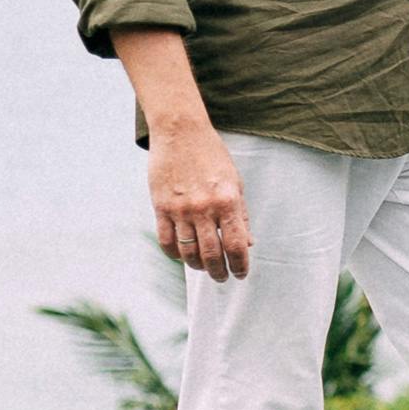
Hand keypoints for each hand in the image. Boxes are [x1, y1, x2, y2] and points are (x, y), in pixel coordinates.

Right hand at [147, 119, 250, 279]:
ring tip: (204, 267)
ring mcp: (180, 209)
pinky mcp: (160, 207)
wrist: (180, 131)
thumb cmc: (212, 155)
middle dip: (219, 272)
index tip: (241, 274)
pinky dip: (174, 254)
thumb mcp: (235, 182)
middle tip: (223, 277)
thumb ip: (241, 214)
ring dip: (198, 266)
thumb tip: (248, 243)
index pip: (237, 245)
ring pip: (188, 252)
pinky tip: (182, 255)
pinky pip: (166, 241)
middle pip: (212, 255)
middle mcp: (204, 208)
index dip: (241, 265)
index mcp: (227, 201)